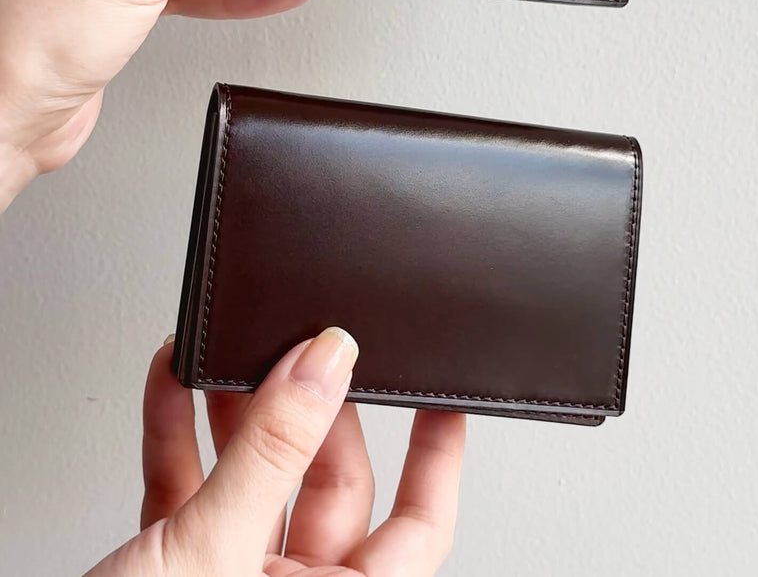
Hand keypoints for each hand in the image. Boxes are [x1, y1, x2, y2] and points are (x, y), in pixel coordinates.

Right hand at [86, 329, 464, 575]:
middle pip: (326, 483)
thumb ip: (272, 454)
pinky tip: (172, 382)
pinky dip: (176, 430)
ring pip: (251, 476)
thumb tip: (325, 366)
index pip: (418, 527)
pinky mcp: (168, 564)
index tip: (440, 398)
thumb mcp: (215, 553)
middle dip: (310, 410)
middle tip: (299, 350)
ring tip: (229, 353)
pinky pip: (184, 484)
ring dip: (234, 409)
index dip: (435, 459)